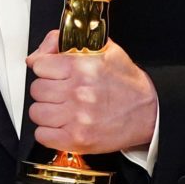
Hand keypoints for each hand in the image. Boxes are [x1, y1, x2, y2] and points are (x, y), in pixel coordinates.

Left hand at [26, 30, 157, 156]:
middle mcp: (78, 92)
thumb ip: (63, 43)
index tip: (53, 74)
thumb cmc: (127, 83)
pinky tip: (61, 125)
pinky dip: (48, 132)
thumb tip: (35, 56)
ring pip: (36, 112)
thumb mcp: (102, 49)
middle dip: (47, 90)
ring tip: (61, 109)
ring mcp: (77, 118)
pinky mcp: (77, 139)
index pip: (39, 65)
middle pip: (36, 89)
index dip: (46, 69)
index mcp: (82, 67)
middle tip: (60, 92)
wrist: (150, 112)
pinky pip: (42, 135)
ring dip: (46, 111)